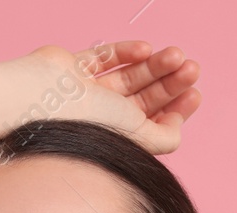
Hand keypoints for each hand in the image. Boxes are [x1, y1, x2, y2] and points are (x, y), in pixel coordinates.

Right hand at [28, 40, 202, 154]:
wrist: (41, 99)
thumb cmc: (85, 123)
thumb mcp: (137, 136)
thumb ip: (163, 138)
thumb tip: (178, 129)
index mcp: (115, 139)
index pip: (152, 123)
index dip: (177, 109)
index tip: (195, 94)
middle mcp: (102, 118)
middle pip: (144, 97)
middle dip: (170, 82)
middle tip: (192, 68)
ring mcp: (86, 93)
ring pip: (129, 75)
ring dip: (155, 65)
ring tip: (177, 55)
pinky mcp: (73, 69)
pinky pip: (103, 58)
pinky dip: (125, 52)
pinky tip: (145, 49)